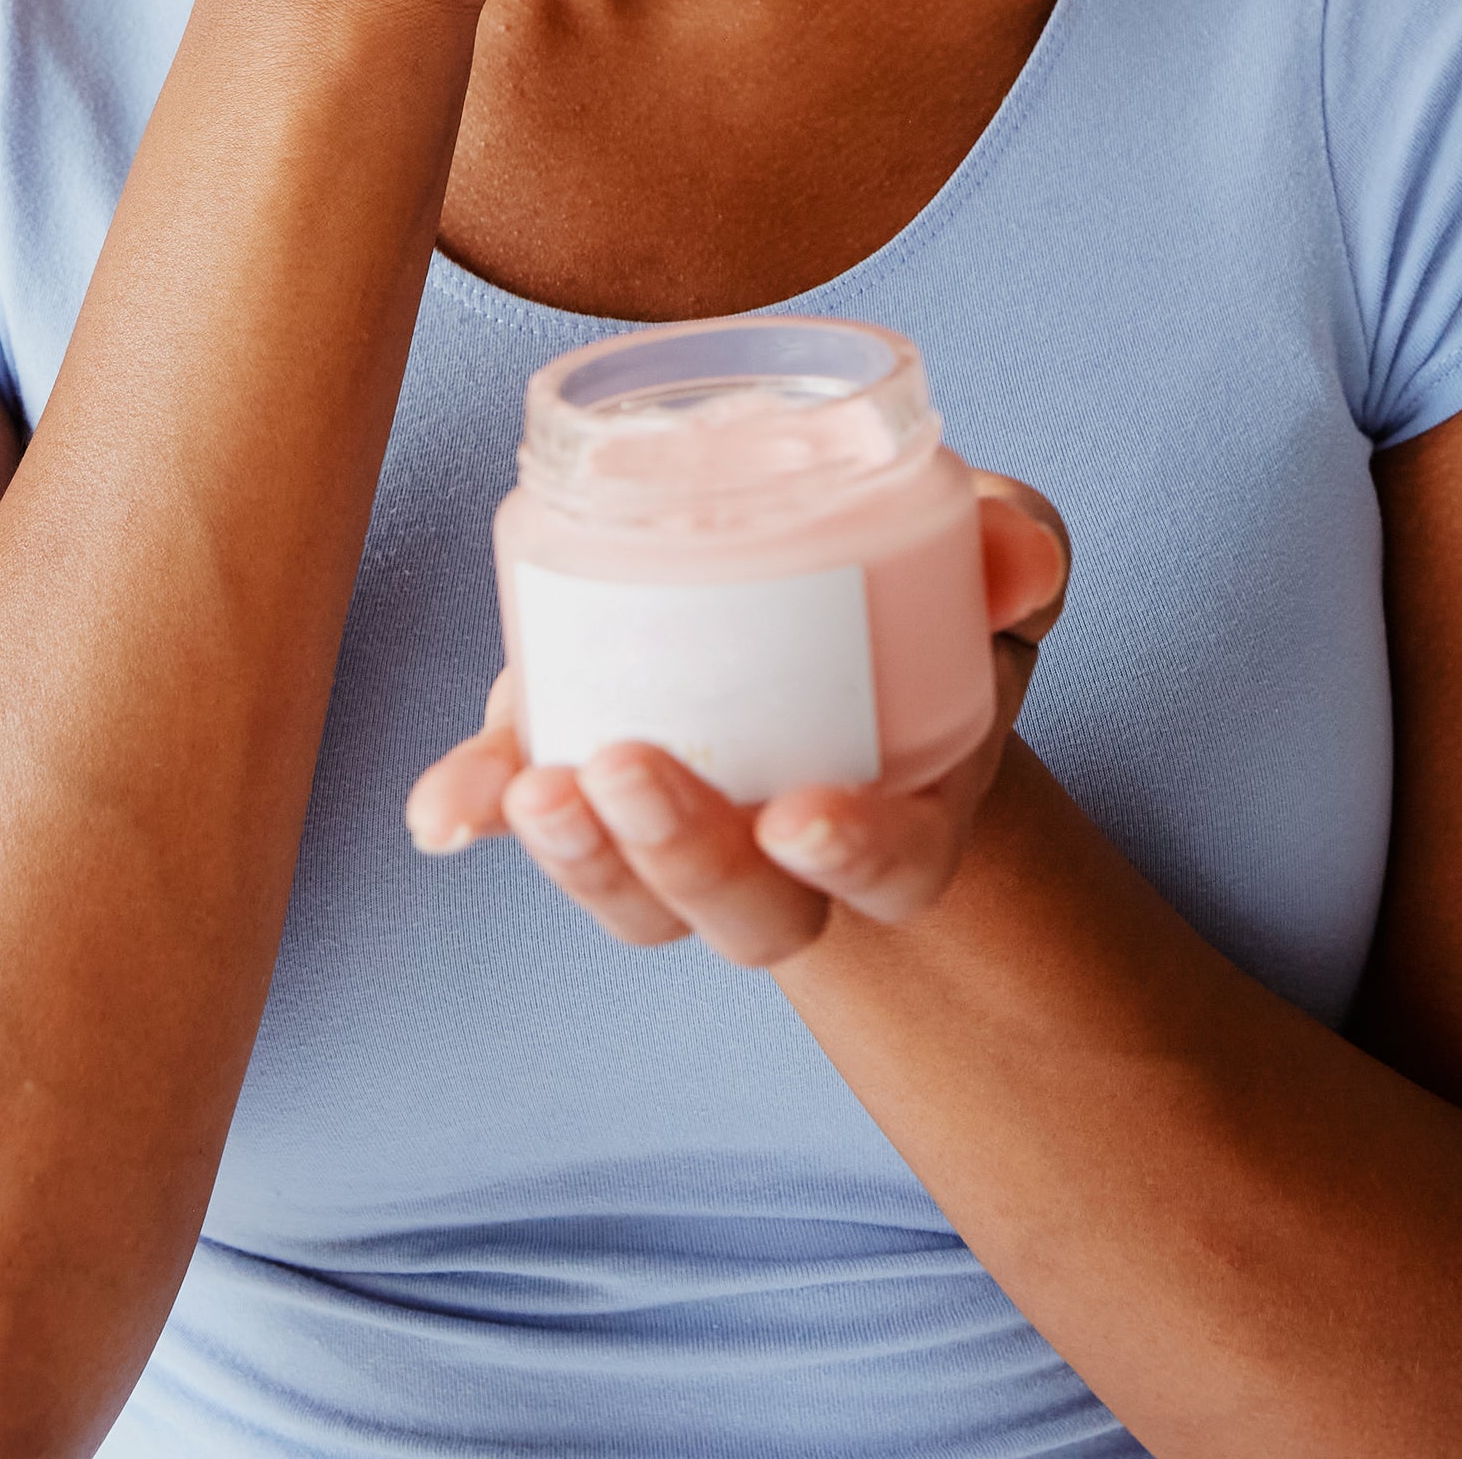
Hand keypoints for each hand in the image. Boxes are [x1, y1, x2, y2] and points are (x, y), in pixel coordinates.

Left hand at [405, 476, 1071, 964]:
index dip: (856, 860)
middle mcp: (792, 847)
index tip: (798, 814)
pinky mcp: (590, 774)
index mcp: (909, 803)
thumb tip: (1020, 555)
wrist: (821, 565)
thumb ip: (1011, 545)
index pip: (897, 872)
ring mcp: (683, 823)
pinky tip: (441, 812)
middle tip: (626, 771)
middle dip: (685, 864)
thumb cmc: (923, 571)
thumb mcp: (983, 549)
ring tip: (527, 788)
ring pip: (638, 900)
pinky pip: (531, 814)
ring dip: (582, 859)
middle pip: (752, 916)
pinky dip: (479, 810)